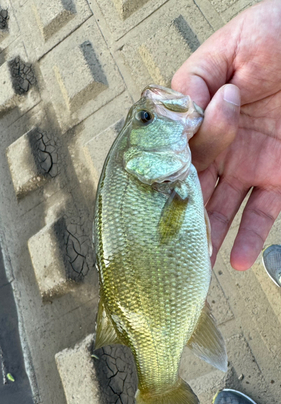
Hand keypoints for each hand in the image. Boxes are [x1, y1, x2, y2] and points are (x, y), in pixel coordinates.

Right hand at [172, 0, 280, 269]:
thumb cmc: (278, 35)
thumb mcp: (229, 47)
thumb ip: (195, 80)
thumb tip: (181, 119)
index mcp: (205, 120)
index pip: (177, 156)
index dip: (166, 178)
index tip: (153, 202)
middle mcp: (223, 149)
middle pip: (194, 190)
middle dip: (179, 219)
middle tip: (164, 246)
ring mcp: (250, 166)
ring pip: (222, 210)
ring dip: (208, 238)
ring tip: (194, 264)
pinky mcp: (278, 177)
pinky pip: (263, 214)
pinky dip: (249, 238)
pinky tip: (235, 259)